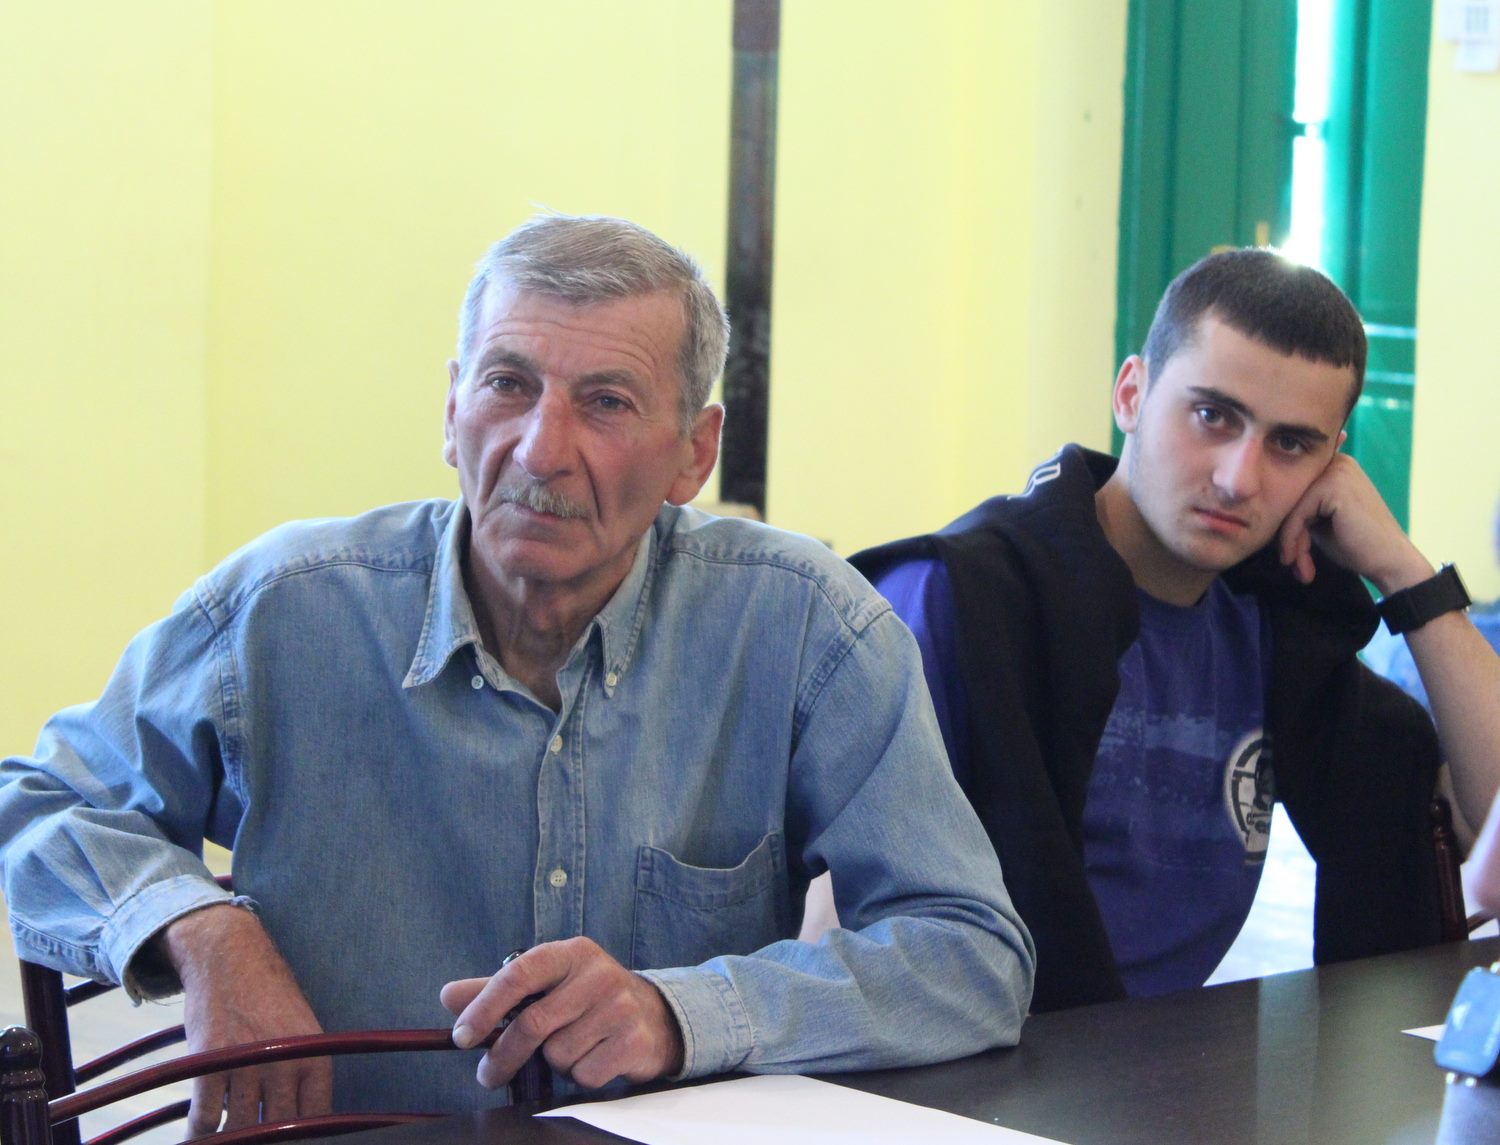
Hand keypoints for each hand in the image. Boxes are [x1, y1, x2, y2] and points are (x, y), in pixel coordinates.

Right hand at [156, 904, 330, 1135]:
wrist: (231, 958)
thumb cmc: (269, 998)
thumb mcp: (302, 1032)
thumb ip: (302, 1076)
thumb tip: (298, 1123)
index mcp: (315, 1057)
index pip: (318, 1118)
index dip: (304, 1137)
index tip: (289, 1141)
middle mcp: (285, 1063)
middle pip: (279, 1129)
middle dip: (267, 1140)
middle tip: (256, 1139)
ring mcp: (247, 1063)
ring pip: (241, 1127)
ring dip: (232, 1137)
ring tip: (230, 1137)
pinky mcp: (210, 1063)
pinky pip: (205, 1116)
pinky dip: (200, 1132)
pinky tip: (199, 1135)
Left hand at [440, 937, 683, 1090]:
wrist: (655, 1016)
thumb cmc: (588, 999)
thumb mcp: (548, 984)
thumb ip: (498, 990)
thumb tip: (449, 996)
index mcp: (572, 953)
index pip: (519, 974)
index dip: (485, 1006)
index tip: (461, 1036)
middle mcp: (598, 973)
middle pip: (533, 1023)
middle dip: (504, 1055)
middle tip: (487, 1074)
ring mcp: (620, 1006)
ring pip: (558, 1054)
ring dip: (554, 1063)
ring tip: (572, 1048)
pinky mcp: (633, 1040)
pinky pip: (584, 1074)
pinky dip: (580, 1075)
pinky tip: (594, 1057)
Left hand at [1277, 454, 1430, 592]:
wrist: (1389, 561)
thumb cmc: (1355, 544)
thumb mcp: (1319, 521)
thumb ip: (1299, 507)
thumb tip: (1264, 504)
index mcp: (1334, 467)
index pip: (1292, 491)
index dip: (1287, 525)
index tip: (1290, 556)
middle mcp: (1336, 462)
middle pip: (1289, 498)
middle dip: (1288, 535)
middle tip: (1293, 564)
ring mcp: (1336, 471)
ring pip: (1289, 508)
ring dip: (1290, 542)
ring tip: (1298, 567)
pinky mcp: (1333, 486)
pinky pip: (1296, 515)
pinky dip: (1292, 541)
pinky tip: (1299, 562)